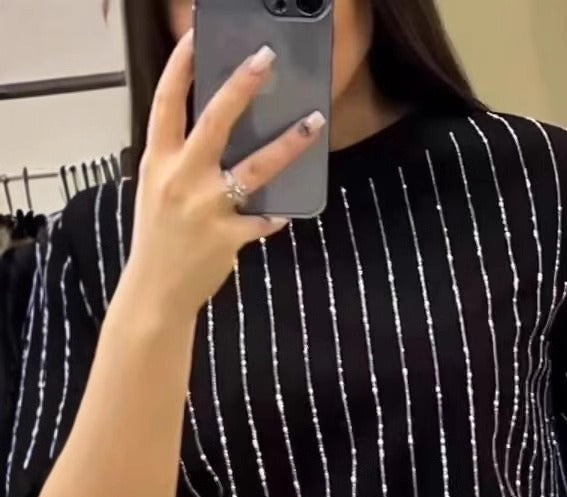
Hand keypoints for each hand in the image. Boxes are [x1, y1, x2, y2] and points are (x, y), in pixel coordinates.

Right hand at [126, 29, 325, 317]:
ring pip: (254, 168)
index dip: (181, 67)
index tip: (197, 37)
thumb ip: (180, 158)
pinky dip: (275, 215)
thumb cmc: (159, 236)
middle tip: (266, 59)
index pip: (167, 102)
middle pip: (215, 122)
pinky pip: (263, 220)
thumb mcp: (157, 188)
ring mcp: (206, 208)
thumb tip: (215, 130)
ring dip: (288, 144)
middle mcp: (181, 178)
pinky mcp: (228, 238)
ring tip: (313, 123)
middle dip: (242, 86)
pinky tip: (286, 212)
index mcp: (158, 160)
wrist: (156, 290)